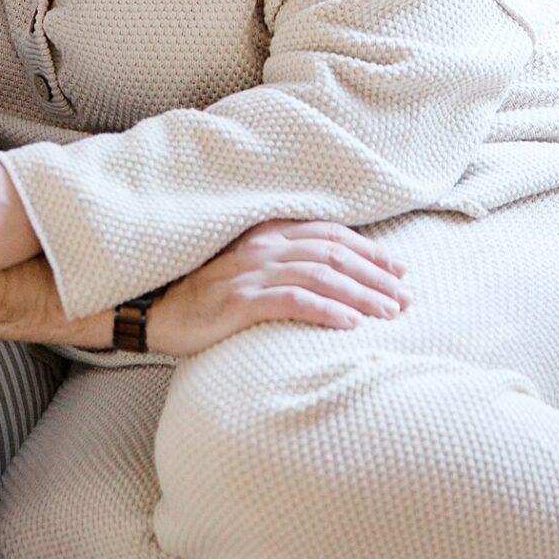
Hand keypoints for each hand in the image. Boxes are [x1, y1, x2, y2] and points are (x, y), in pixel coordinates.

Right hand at [148, 220, 409, 356]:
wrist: (151, 311)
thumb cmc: (201, 296)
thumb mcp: (244, 270)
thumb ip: (280, 265)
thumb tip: (328, 280)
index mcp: (266, 234)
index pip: (329, 234)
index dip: (369, 250)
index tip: (399, 270)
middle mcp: (262, 247)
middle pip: (333, 253)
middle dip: (375, 275)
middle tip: (406, 298)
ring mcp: (250, 272)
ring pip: (321, 275)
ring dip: (361, 294)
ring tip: (390, 313)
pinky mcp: (239, 300)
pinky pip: (293, 301)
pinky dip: (326, 309)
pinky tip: (351, 324)